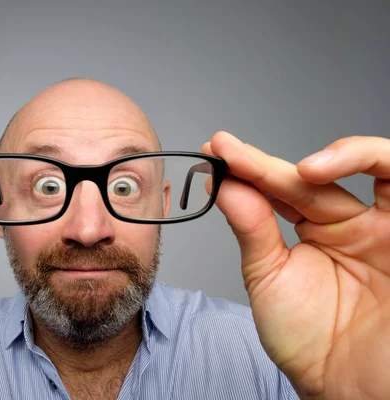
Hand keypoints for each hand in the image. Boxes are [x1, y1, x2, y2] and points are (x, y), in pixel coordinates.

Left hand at [203, 132, 389, 399]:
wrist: (345, 386)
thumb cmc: (308, 340)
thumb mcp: (269, 278)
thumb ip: (253, 230)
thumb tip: (226, 185)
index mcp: (317, 232)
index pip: (280, 190)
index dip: (247, 170)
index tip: (215, 156)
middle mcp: (351, 224)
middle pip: (310, 179)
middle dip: (265, 164)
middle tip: (227, 152)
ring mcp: (384, 227)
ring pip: (367, 169)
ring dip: (329, 156)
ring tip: (284, 167)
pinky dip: (369, 162)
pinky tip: (320, 171)